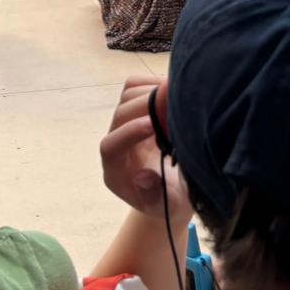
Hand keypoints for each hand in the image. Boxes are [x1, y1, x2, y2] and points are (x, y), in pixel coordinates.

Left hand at [100, 77, 188, 219]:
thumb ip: (154, 195)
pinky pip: (136, 86)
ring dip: (151, 91)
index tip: (153, 127)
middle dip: (146, 106)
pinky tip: (176, 88)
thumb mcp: (167, 206)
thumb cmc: (170, 201)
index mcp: (116, 171)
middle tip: (175, 100)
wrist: (174, 191)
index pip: (110, 147)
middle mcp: (117, 143)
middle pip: (120, 115)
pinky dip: (154, 82)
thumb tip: (143, 177)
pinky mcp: (137, 110)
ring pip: (127, 95)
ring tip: (179, 95)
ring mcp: (125, 124)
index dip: (128, 134)